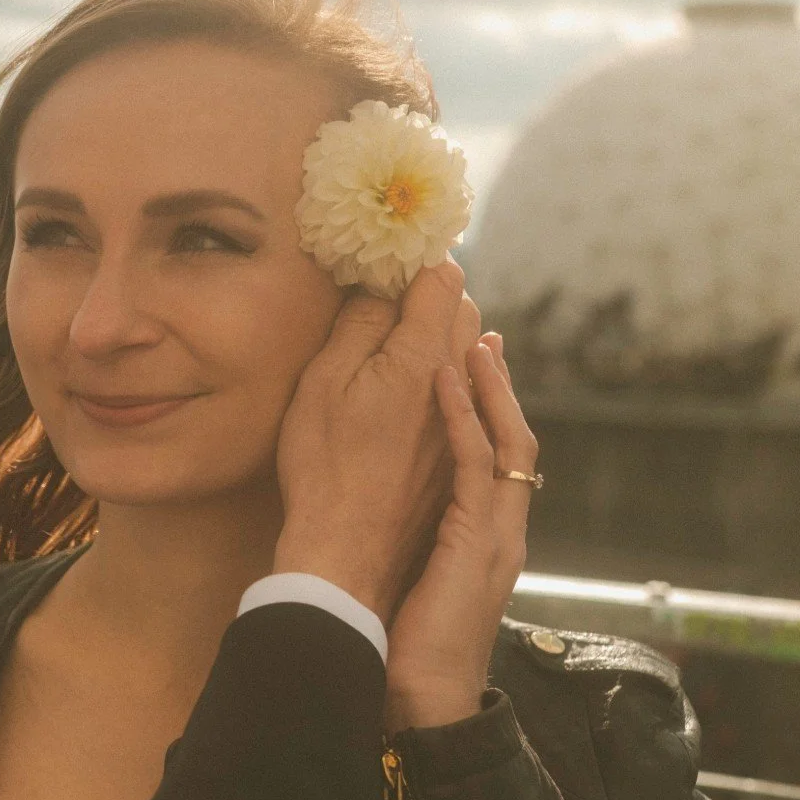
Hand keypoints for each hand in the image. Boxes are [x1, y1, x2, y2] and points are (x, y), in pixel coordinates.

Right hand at [273, 260, 478, 622]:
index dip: (421, 257)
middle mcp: (457, 384)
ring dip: (452, 328)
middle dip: (436, 289)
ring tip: (426, 313)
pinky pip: (475, 393)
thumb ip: (360, 324)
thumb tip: (383, 280)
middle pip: (463, 311)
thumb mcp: (324, 384)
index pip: (442, 281)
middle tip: (401, 278)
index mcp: (421, 358)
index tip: (397, 248)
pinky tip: (460, 367)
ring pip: (474, 352)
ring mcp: (465, 420)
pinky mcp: (462, 451)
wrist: (348, 551)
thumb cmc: (324, 466)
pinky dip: (464, 370)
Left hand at [384, 334, 538, 730]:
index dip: (493, 410)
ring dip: (490, 389)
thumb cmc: (409, 642)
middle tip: (486, 337)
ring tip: (472, 342)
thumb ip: (425, 538)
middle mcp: (505, 529)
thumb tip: (399, 507)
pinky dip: (464, 419)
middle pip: (516, 440)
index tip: (477, 365)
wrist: (423, 696)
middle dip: (502, 388)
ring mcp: (499, 535)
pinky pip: (477, 466)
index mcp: (491, 535)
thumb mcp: (422, 575)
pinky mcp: (479, 542)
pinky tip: (443, 382)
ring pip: (508, 443)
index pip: (502, 457)